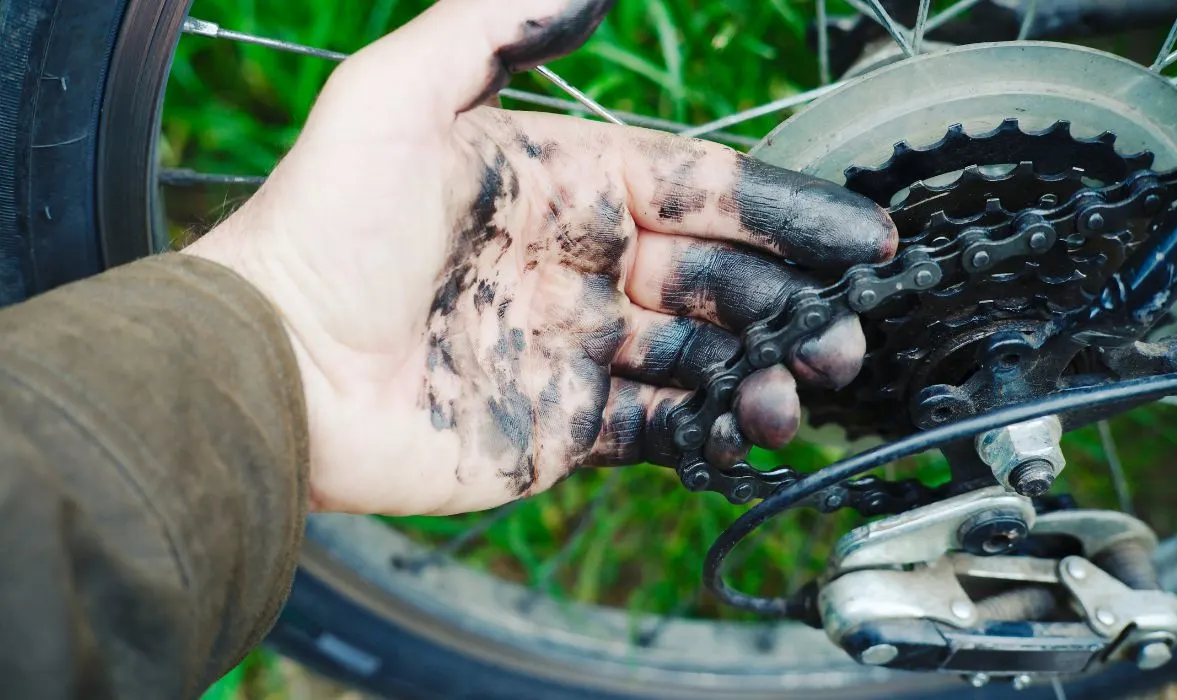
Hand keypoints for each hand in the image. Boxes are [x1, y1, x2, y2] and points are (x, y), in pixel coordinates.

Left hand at [184, 0, 896, 515]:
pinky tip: (745, 430)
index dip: (784, 209)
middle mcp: (581, 263)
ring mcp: (576, 347)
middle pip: (720, 275)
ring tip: (804, 389)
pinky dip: (709, 430)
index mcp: (566, 183)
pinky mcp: (564, 425)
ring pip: (703, 356)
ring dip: (763, 371)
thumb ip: (491, 27)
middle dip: (792, 299)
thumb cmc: (323, 230)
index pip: (700, 188)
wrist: (274, 368)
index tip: (861, 236)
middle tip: (848, 328)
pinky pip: (659, 426)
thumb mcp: (396, 98)